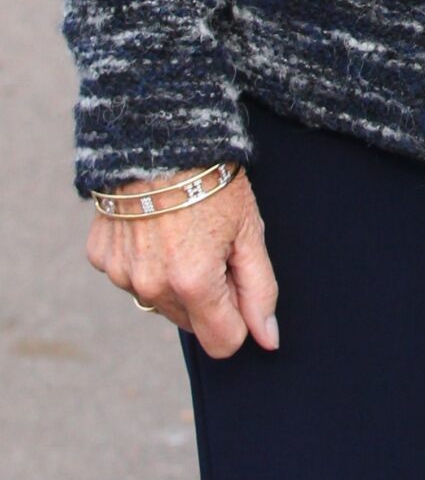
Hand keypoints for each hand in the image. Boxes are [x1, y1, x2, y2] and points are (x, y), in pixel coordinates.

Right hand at [86, 170, 279, 359]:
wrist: (160, 137)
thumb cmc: (212, 179)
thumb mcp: (249, 230)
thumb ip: (260, 290)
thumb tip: (268, 339)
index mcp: (193, 284)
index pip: (224, 342)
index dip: (240, 316)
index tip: (240, 278)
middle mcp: (151, 287)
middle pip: (192, 322)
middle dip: (210, 296)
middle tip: (214, 245)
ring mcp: (121, 274)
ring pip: (161, 301)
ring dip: (177, 280)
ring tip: (185, 232)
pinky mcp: (102, 258)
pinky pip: (133, 277)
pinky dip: (147, 261)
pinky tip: (156, 226)